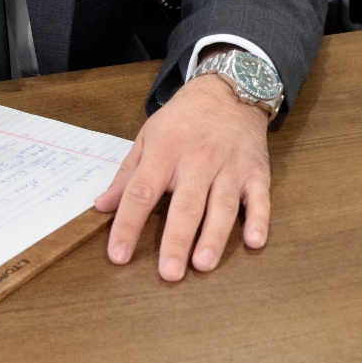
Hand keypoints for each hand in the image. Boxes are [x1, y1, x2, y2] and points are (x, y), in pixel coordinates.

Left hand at [95, 73, 270, 281]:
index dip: (128, 224)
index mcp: (165, 151)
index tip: (118, 254)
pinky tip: (254, 241)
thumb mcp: (148, 137)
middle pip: (185, 204)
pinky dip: (259, 219)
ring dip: (213, 236)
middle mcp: (198, 160)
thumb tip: (102, 206)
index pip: (142, 192)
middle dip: (176, 239)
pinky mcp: (256, 172)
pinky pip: (259, 199)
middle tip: (168, 273)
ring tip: (203, 264)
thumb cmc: (183, 119)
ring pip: (221, 205)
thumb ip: (127, 174)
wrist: (228, 90)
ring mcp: (230, 166)